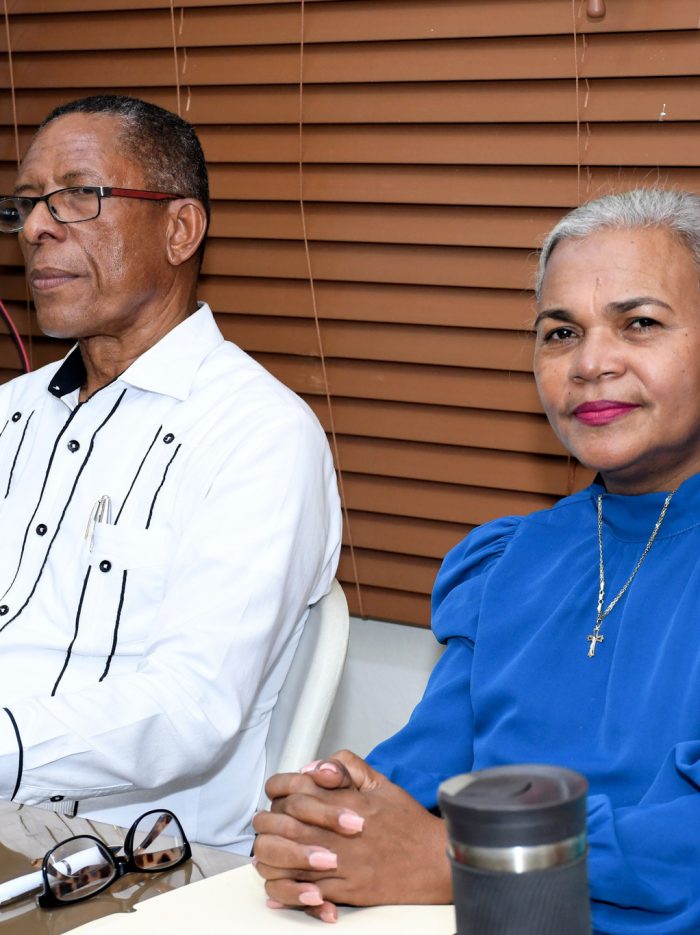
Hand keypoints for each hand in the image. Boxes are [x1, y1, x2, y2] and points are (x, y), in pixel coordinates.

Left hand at [253, 750, 451, 921]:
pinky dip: (289, 891)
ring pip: (290, 864)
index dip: (280, 794)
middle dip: (269, 827)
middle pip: (285, 829)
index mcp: (346, 803)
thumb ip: (347, 766)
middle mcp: (340, 834)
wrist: (436, 859)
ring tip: (269, 855)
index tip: (279, 797)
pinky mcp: (348, 891)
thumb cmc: (408, 822)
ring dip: (273, 860)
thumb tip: (314, 767)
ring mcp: (343, 864)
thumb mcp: (380, 782)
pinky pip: (308, 894)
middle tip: (267, 826)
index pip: (297, 794)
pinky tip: (282, 886)